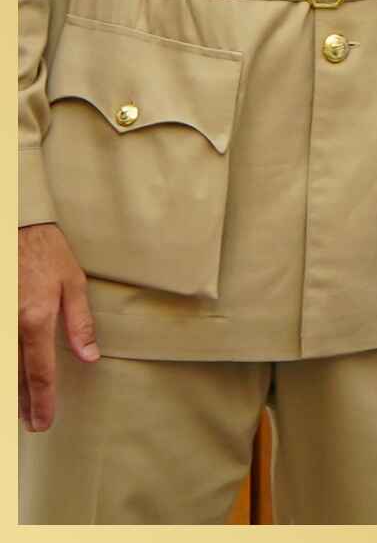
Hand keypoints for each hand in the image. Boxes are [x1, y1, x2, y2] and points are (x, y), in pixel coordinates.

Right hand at [19, 223, 97, 431]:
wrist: (15, 229)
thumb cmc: (46, 252)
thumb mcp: (72, 282)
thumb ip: (79, 322)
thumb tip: (89, 355)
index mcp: (35, 319)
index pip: (39, 371)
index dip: (43, 400)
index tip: (45, 421)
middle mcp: (10, 327)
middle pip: (14, 378)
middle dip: (23, 404)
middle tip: (32, 424)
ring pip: (2, 369)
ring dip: (10, 392)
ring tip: (19, 411)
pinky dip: (4, 371)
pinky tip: (10, 380)